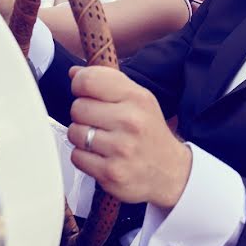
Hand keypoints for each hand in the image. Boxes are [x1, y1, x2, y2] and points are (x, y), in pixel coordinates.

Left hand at [66, 66, 191, 208]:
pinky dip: (83, 157)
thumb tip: (74, 72)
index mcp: (137, 98)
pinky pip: (76, 156)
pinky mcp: (110, 173)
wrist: (171, 172)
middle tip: (98, 121)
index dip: (79, 85)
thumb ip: (107, 82)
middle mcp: (130, 121)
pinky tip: (100, 156)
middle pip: (77, 107)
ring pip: (74, 132)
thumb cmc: (149, 132)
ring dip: (82, 137)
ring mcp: (120, 149)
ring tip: (100, 140)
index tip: (84, 92)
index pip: (88, 81)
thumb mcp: (139, 100)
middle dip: (83, 114)